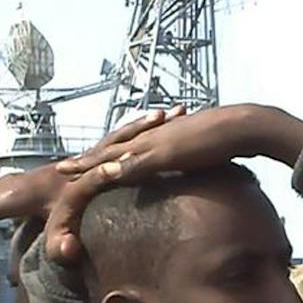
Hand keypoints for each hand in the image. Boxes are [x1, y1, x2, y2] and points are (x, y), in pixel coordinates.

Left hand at [44, 104, 302, 262]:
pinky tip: (101, 176)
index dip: (102, 157)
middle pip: (111, 148)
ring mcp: (156, 142)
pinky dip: (117, 169)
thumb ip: (186, 162)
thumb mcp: (199, 154)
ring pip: (116, 153)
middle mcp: (152, 137)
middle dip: (86, 158)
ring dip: (91, 163)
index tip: (83, 165)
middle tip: (60, 166)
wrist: (242, 126)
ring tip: (66, 170)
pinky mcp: (165, 151)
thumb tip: (181, 174)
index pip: (124, 147)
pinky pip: (136, 162)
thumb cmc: (225, 141)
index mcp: (158, 138)